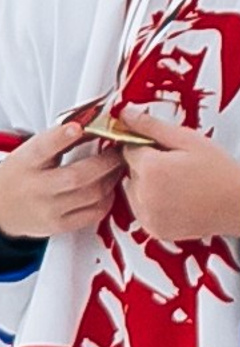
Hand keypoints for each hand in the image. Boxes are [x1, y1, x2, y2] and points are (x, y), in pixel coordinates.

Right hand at [0, 120, 121, 238]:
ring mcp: (49, 209)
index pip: (42, 148)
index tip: (77, 127)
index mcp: (27, 163)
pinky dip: (108, 199)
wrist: (2, 209)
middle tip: (121, 149)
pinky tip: (109, 188)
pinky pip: (94, 213)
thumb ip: (58, 140)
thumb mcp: (31, 153)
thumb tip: (93, 122)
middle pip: (78, 175)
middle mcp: (37, 187)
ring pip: (92, 194)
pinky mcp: (60, 225)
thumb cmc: (22, 175)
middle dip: (107, 160)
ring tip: (119, 166)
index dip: (61, 137)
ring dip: (113, 177)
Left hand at [115, 111, 239, 244]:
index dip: (148, 146)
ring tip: (179, 184)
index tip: (167, 150)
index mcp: (150, 169)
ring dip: (147, 185)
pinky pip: (141, 210)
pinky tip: (177, 199)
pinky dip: (153, 204)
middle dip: (148, 166)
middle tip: (179, 167)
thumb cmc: (222, 172)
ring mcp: (148, 214)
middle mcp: (143, 194)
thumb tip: (125, 114)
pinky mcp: (154, 228)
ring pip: (132, 191)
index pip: (128, 148)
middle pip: (130, 170)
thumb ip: (152, 126)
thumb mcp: (190, 140)